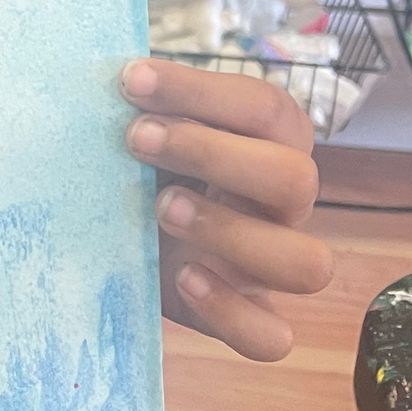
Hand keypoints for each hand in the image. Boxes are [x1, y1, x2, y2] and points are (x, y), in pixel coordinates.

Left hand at [122, 57, 332, 361]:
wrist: (124, 230)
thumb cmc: (143, 159)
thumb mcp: (146, 123)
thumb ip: (142, 102)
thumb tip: (105, 74)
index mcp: (270, 140)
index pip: (264, 107)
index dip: (198, 90)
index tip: (131, 81)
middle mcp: (282, 202)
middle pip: (296, 180)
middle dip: (213, 154)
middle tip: (136, 140)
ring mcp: (270, 264)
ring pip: (306, 264)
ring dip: (230, 232)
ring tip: (160, 209)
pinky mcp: (245, 316)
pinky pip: (271, 336)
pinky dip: (230, 311)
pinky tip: (182, 276)